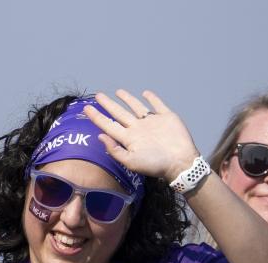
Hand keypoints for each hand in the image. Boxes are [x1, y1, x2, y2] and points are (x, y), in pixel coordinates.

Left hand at [83, 90, 198, 184]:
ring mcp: (152, 122)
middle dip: (108, 105)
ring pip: (136, 107)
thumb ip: (115, 150)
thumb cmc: (156, 165)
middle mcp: (138, 129)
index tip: (87, 109)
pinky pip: (156, 105)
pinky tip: (146, 94)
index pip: (109, 125)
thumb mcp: (132, 161)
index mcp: (129, 139)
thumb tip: (100, 136)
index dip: (97, 117)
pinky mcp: (165, 117)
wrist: (180, 162)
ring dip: (127, 99)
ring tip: (118, 92)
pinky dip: (151, 99)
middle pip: (119, 114)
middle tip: (98, 96)